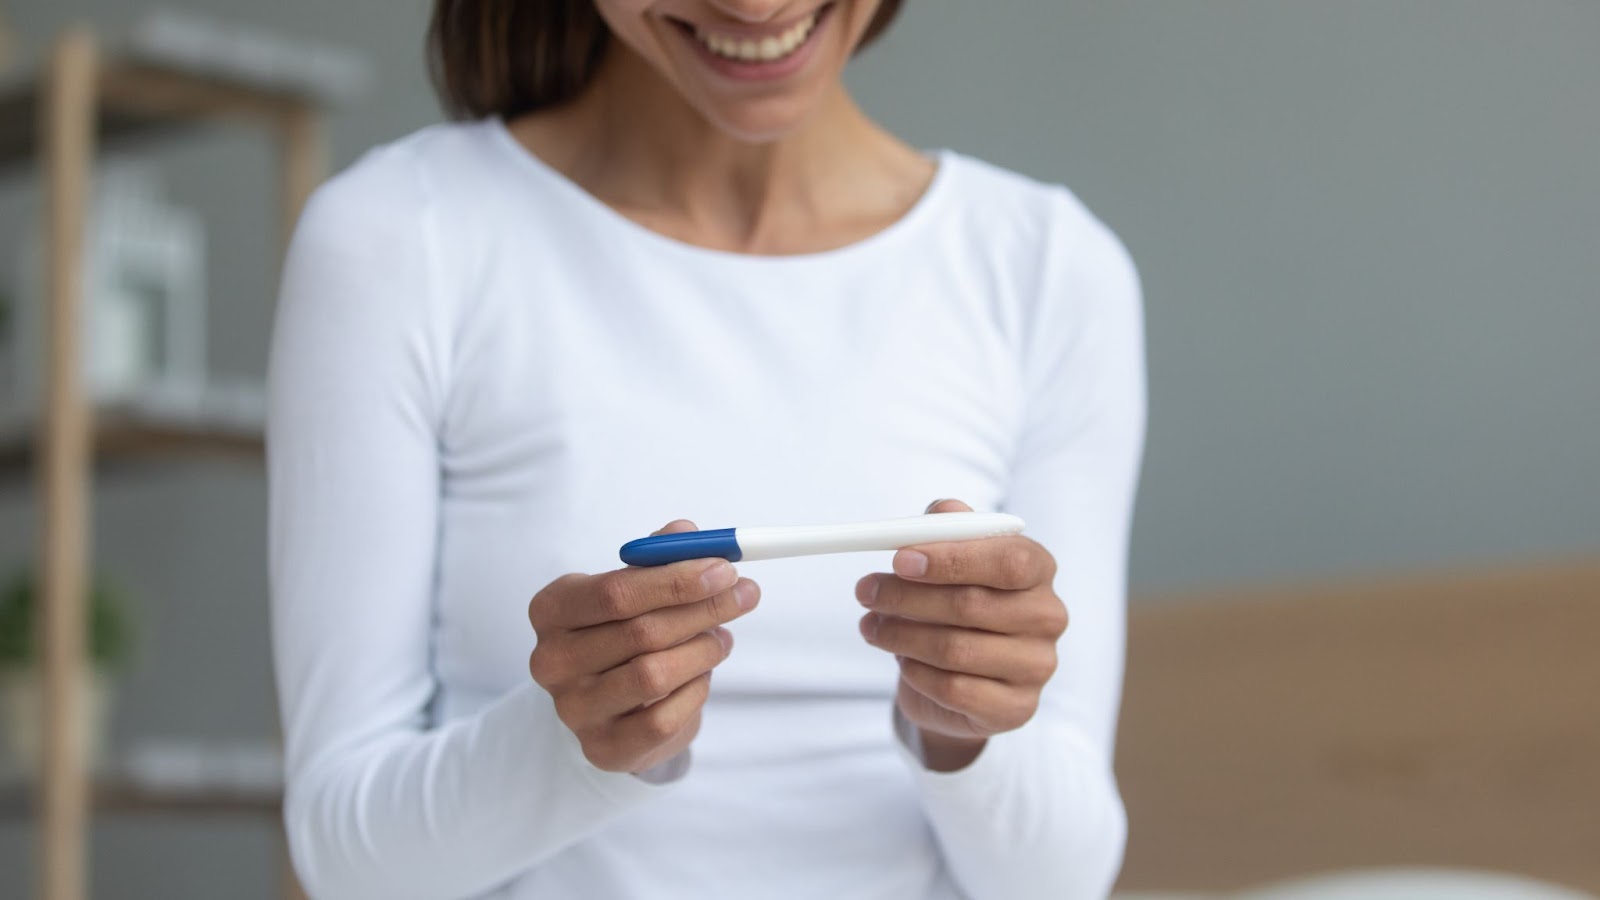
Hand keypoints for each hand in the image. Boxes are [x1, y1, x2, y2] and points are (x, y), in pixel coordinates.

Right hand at [527, 520, 759, 774]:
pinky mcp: (602, 747)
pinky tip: (700, 675)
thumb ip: (657, 558)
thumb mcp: (631, 589)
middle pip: (641, 632)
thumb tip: (689, 534)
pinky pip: (664, 716)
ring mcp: (573, 709)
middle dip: (703, 609)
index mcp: (552, 609)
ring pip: (654, 674)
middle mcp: (552, 661)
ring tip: (722, 637)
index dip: (677, 580)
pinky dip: (694, 690)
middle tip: (745, 594)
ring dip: (702, 650)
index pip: (615, 593)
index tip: (725, 569)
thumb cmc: (620, 633)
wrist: (607, 707)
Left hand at [855, 500, 1066, 770]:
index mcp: (1038, 569)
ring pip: (956, 650)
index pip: (1008, 559)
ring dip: (900, 636)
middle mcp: (1047, 616)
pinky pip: (953, 690)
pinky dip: (916, 673)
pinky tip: (902, 660)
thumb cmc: (958, 605)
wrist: (964, 680)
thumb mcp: (951, 559)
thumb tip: (940, 513)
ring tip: (871, 626)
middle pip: (973, 605)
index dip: (951, 558)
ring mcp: (1036, 666)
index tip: (898, 559)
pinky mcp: (1016, 708)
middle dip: (907, 597)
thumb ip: (948, 529)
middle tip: (865, 591)